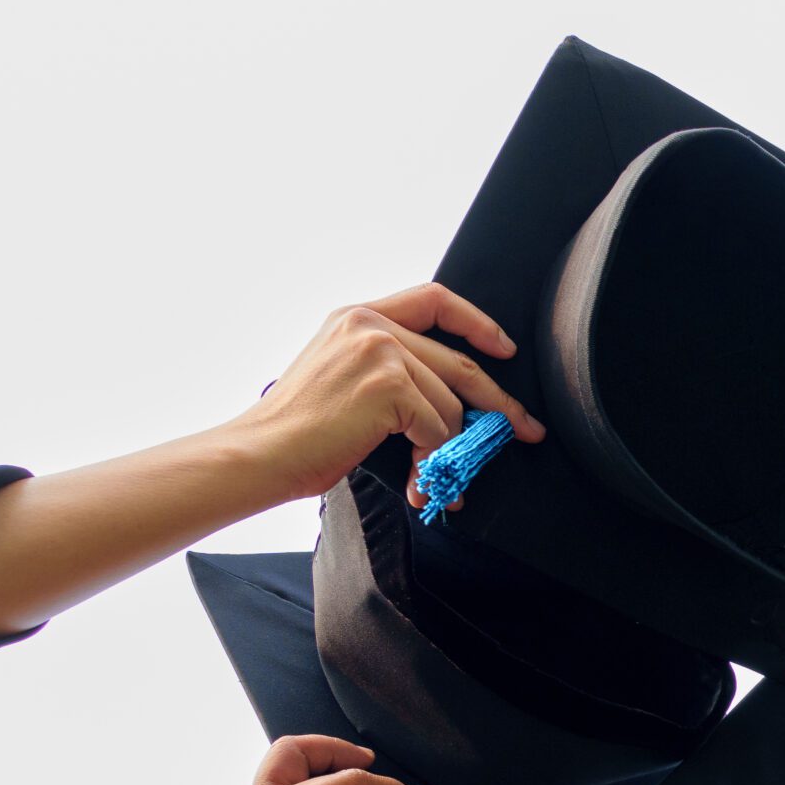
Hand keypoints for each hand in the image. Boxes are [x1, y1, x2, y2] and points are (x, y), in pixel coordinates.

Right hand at [226, 285, 544, 508]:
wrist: (260, 454)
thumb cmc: (297, 433)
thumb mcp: (340, 377)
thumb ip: (388, 368)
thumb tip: (451, 401)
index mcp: (357, 317)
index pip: (434, 299)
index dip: (477, 322)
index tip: (504, 349)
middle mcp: (370, 326)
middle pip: (459, 362)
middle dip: (498, 403)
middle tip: (524, 430)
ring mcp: (381, 352)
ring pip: (450, 406)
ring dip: (448, 452)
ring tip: (434, 482)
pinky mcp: (390, 385)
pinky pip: (437, 429)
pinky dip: (433, 464)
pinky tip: (418, 485)